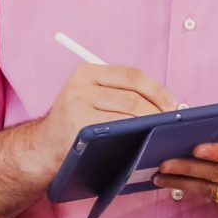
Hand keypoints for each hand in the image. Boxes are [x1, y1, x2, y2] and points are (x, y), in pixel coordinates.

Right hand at [39, 64, 176, 175]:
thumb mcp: (91, 95)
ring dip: (150, 126)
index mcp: (87, 71)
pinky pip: (117, 132)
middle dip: (157, 112)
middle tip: (171, 123)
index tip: (173, 104)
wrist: (43, 146)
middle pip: (132, 97)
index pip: (133, 76)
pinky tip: (144, 142)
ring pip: (127, 115)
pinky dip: (136, 138)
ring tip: (162, 132)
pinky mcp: (79, 129)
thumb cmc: (77, 122)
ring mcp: (77, 108)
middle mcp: (80, 86)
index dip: (158, 90)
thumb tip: (166, 101)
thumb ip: (120, 91)